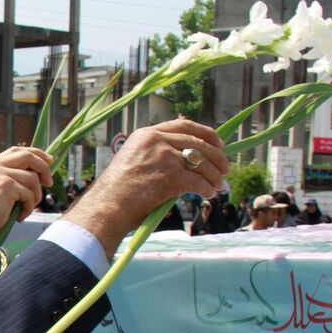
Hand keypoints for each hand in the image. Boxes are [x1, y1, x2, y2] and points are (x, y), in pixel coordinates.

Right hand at [0, 146, 52, 260]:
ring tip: (28, 208)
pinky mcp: (6, 186)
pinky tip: (20, 217)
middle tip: (49, 183)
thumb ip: (7, 179)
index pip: (16, 150)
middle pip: (28, 156)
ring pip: (32, 178)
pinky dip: (29, 207)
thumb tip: (35, 175)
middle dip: (44, 168)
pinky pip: (29, 193)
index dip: (35, 153)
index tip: (48, 161)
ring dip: (36, 195)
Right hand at [64, 118, 226, 258]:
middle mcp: (156, 140)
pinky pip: (198, 181)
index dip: (205, 133)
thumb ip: (156, 154)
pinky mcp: (171, 175)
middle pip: (198, 142)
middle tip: (225, 168)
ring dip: (214, 175)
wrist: (107, 207)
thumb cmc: (117, 191)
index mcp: (146, 134)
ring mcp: (164, 156)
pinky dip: (207, 189)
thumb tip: (186, 161)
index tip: (217, 142)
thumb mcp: (134, 161)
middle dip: (216, 156)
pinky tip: (209, 194)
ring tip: (218, 185)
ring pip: (202, 162)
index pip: (183, 125)